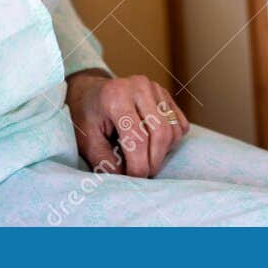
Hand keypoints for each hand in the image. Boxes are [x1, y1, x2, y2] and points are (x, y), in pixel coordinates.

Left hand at [65, 70, 188, 177]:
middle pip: (161, 133)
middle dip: (154, 161)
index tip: (135, 180)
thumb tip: (128, 178)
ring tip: (145, 157)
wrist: (90, 91)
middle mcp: (139, 87)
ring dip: (163, 152)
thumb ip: (106, 161)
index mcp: (116, 97)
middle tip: (144, 174)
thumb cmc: (87, 117)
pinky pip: (180, 124)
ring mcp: (155, 88)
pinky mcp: (165, 94)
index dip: (139, 165)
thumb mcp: (87, 140)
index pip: (138, 138)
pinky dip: (171, 141)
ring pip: (173, 130)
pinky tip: (153, 143)